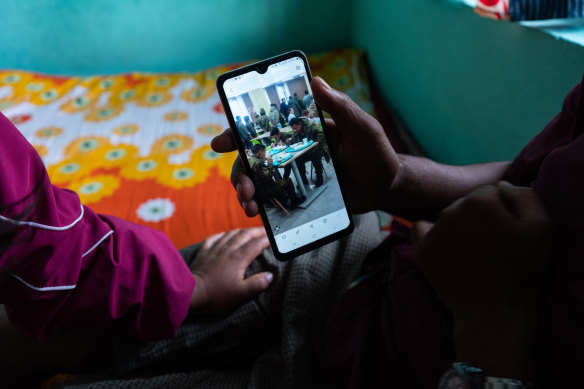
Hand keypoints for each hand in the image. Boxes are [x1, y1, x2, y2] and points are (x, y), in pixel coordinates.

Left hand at [189, 228, 272, 314]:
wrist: (191, 294)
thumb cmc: (216, 296)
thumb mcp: (241, 294)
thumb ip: (257, 284)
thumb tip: (270, 276)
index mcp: (238, 258)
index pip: (256, 243)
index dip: (266, 239)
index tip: (274, 237)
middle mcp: (227, 250)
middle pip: (245, 234)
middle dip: (257, 231)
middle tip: (265, 230)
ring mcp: (214, 250)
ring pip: (230, 234)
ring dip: (242, 231)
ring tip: (249, 231)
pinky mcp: (203, 253)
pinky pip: (213, 238)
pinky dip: (222, 234)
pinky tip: (225, 235)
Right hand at [211, 77, 399, 215]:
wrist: (386, 187)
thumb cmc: (376, 152)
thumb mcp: (362, 127)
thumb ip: (341, 107)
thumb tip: (316, 80)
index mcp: (302, 131)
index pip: (265, 128)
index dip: (239, 133)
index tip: (221, 143)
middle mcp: (293, 151)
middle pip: (254, 158)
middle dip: (240, 171)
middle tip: (243, 186)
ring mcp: (295, 175)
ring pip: (259, 181)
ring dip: (246, 191)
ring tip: (249, 205)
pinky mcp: (301, 196)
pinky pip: (274, 200)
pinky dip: (262, 206)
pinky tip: (258, 215)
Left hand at [413, 182, 551, 379]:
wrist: (494, 312)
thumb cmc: (521, 271)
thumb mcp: (540, 226)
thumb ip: (523, 195)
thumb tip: (502, 186)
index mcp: (480, 201)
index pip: (492, 192)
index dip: (504, 210)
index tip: (510, 230)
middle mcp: (451, 210)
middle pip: (469, 202)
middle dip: (482, 216)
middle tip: (494, 243)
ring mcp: (433, 231)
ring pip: (449, 216)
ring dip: (460, 226)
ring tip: (474, 251)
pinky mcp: (421, 250)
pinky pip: (422, 229)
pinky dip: (433, 234)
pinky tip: (447, 246)